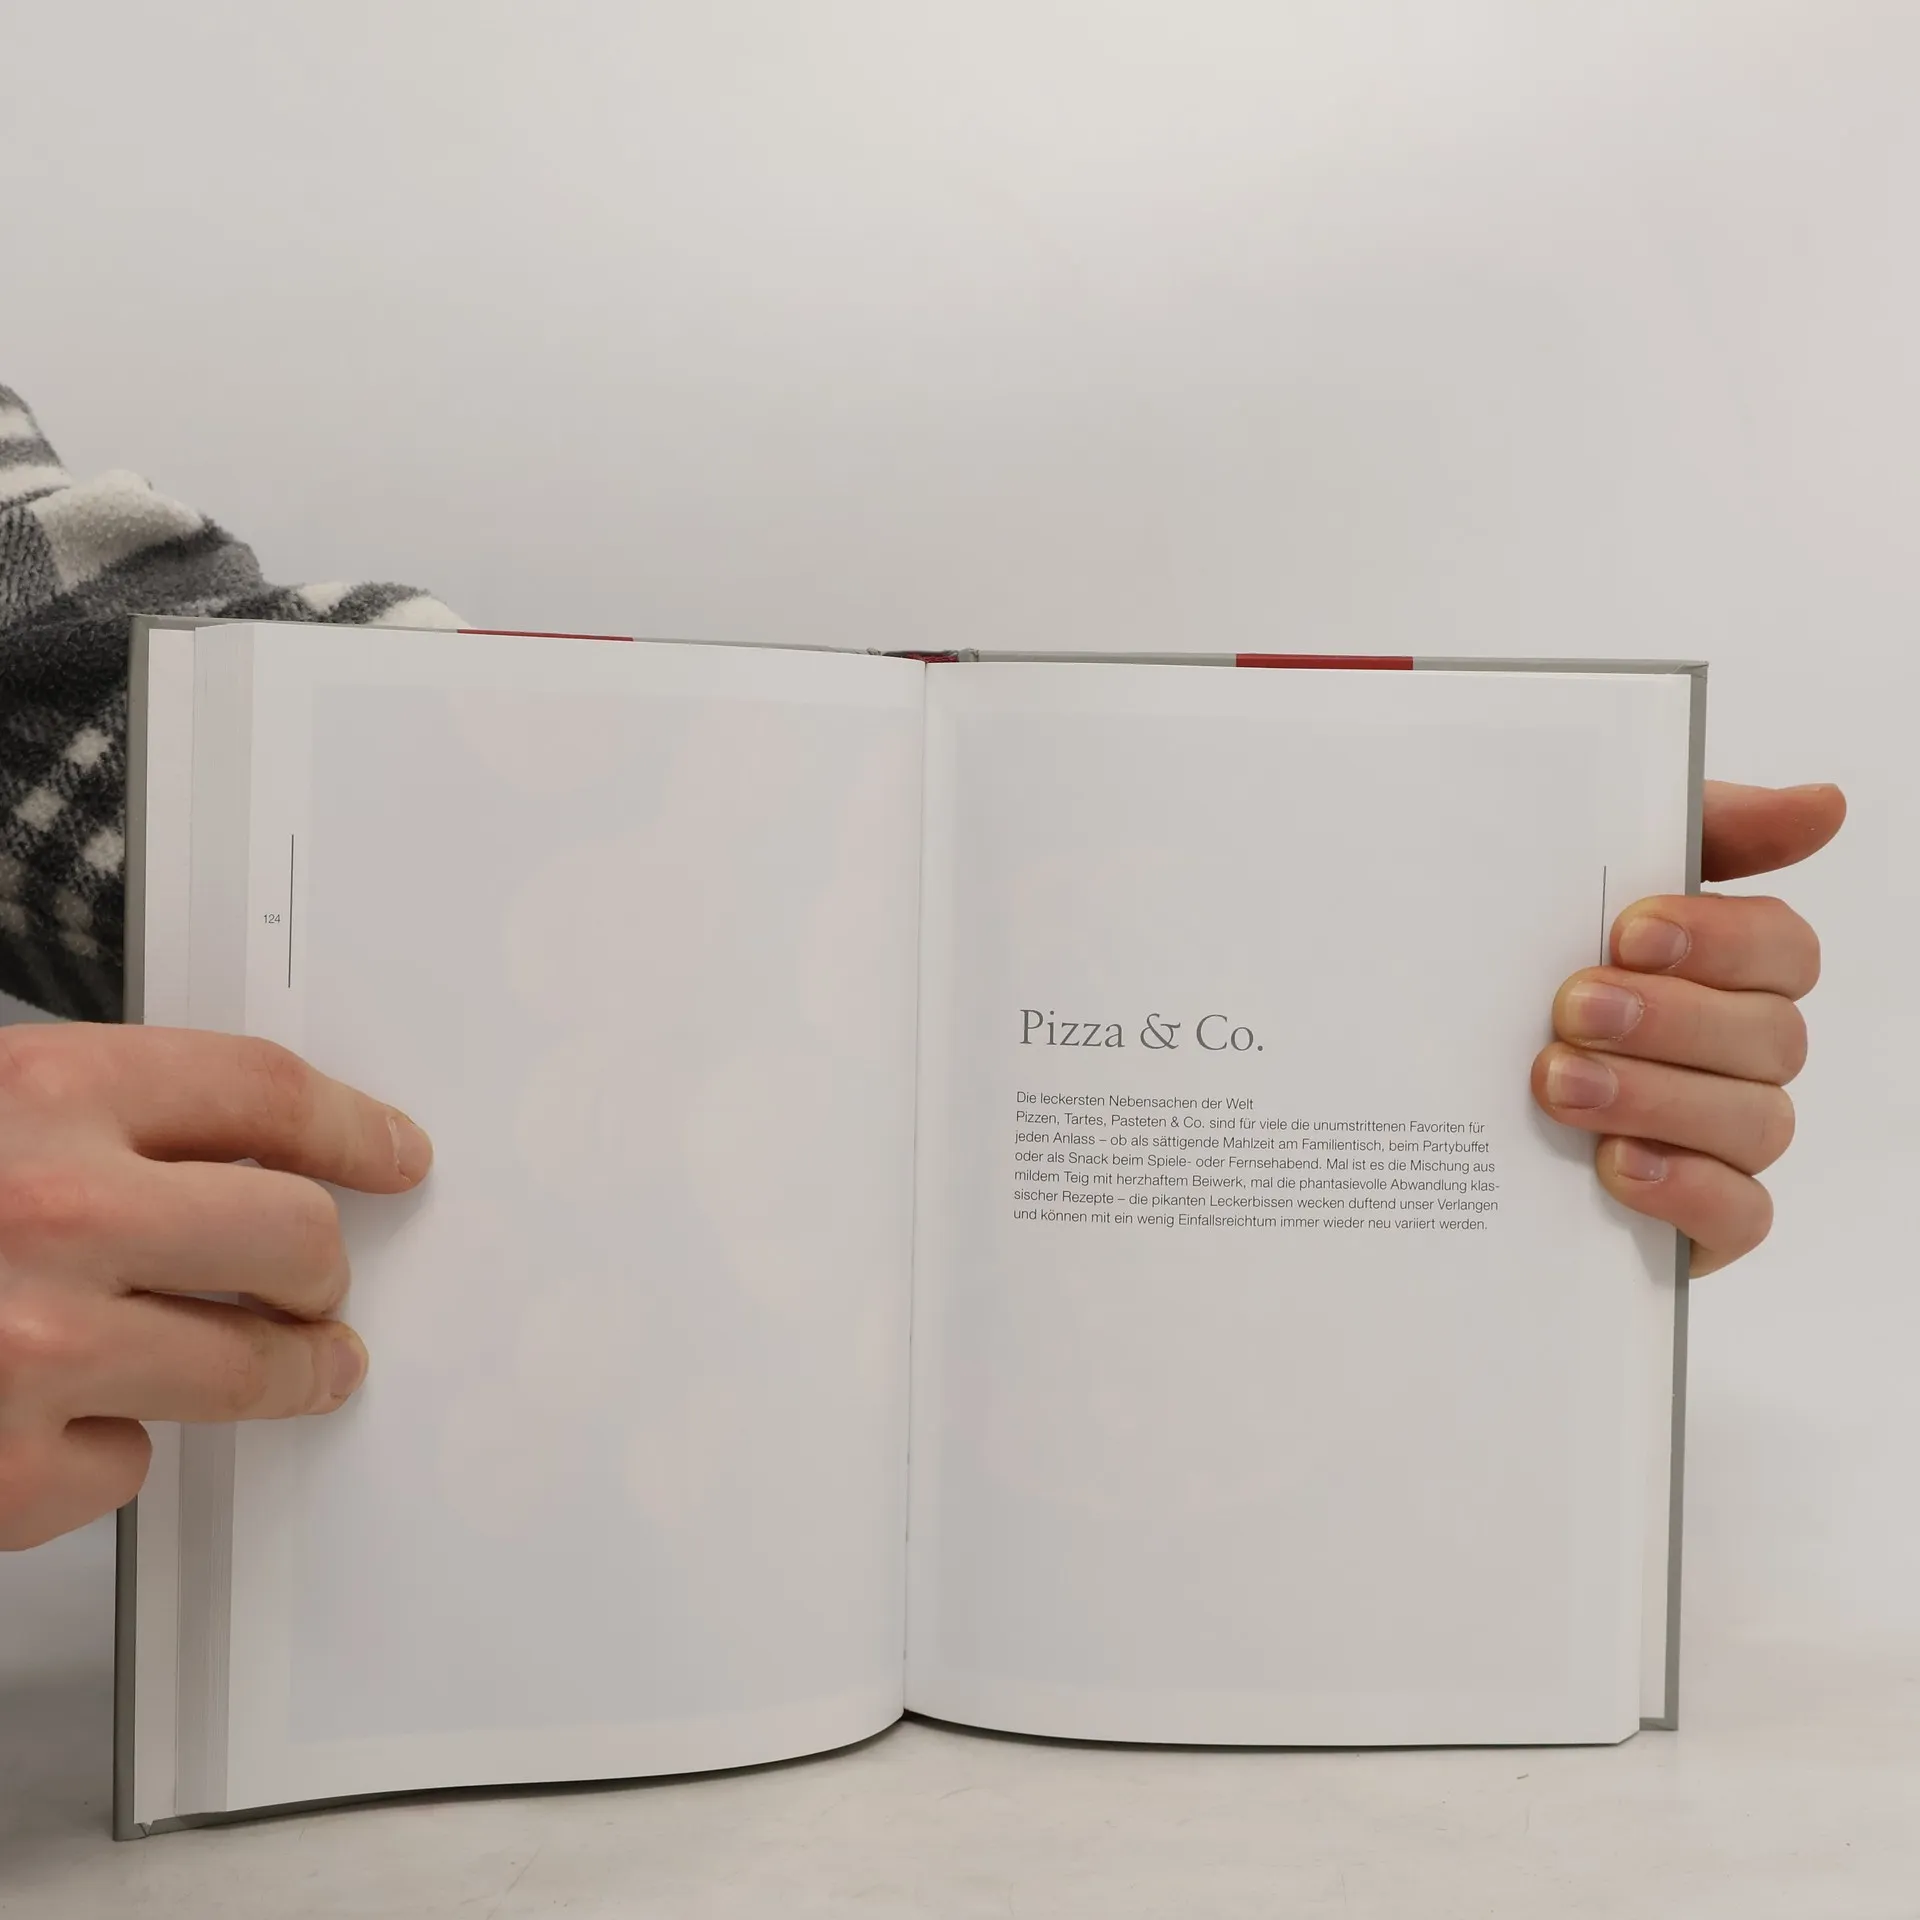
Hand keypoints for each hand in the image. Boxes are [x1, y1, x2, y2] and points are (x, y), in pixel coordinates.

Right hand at [0, 1026, 431, 1548]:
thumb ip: (94, 1121)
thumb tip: (247, 1156)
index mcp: (44, 1091)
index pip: (263, 1093)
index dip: (351, 1125)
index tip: (394, 1154)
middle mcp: (50, 1213)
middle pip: (293, 1236)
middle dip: (325, 1270)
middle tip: (324, 1288)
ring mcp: (30, 1350)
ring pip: (247, 1367)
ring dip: (288, 1372)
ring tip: (296, 1368)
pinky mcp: (0, 1475)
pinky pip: (124, 1463)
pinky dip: (107, 1449)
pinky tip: (55, 1422)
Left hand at [1532, 781, 1844, 1274]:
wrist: (1415, 1094)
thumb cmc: (1512, 974)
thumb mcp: (1572, 880)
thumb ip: (1695, 832)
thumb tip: (1824, 803)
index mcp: (1722, 969)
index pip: (1783, 947)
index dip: (1720, 939)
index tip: (1629, 932)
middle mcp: (1737, 1054)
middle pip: (1770, 1035)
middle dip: (1671, 1020)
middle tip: (1572, 1010)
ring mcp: (1723, 1139)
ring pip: (1756, 1121)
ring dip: (1657, 1096)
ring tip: (1559, 1084)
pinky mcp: (1699, 1219)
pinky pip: (1742, 1215)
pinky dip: (1688, 1189)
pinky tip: (1618, 1165)